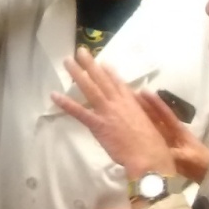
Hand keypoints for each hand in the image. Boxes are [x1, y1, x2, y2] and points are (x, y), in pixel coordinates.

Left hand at [51, 48, 174, 178]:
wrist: (149, 157)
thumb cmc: (153, 145)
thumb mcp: (150, 123)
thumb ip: (141, 113)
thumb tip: (135, 105)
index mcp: (132, 103)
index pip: (118, 83)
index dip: (109, 72)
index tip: (103, 62)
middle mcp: (118, 102)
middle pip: (102, 79)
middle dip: (90, 64)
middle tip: (80, 51)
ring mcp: (107, 112)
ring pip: (90, 89)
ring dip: (78, 74)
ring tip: (67, 61)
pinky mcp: (98, 124)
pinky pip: (79, 112)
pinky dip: (66, 103)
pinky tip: (55, 95)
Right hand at [136, 90, 208, 182]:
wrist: (207, 174)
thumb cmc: (200, 162)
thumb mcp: (188, 156)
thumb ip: (173, 153)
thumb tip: (155, 151)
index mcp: (178, 130)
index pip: (165, 113)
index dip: (154, 103)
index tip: (143, 92)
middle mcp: (171, 132)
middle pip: (156, 117)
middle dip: (144, 107)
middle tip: (130, 98)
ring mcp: (167, 141)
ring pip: (152, 126)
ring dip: (142, 119)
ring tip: (128, 111)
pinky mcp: (164, 150)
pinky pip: (151, 139)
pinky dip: (142, 134)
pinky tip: (133, 133)